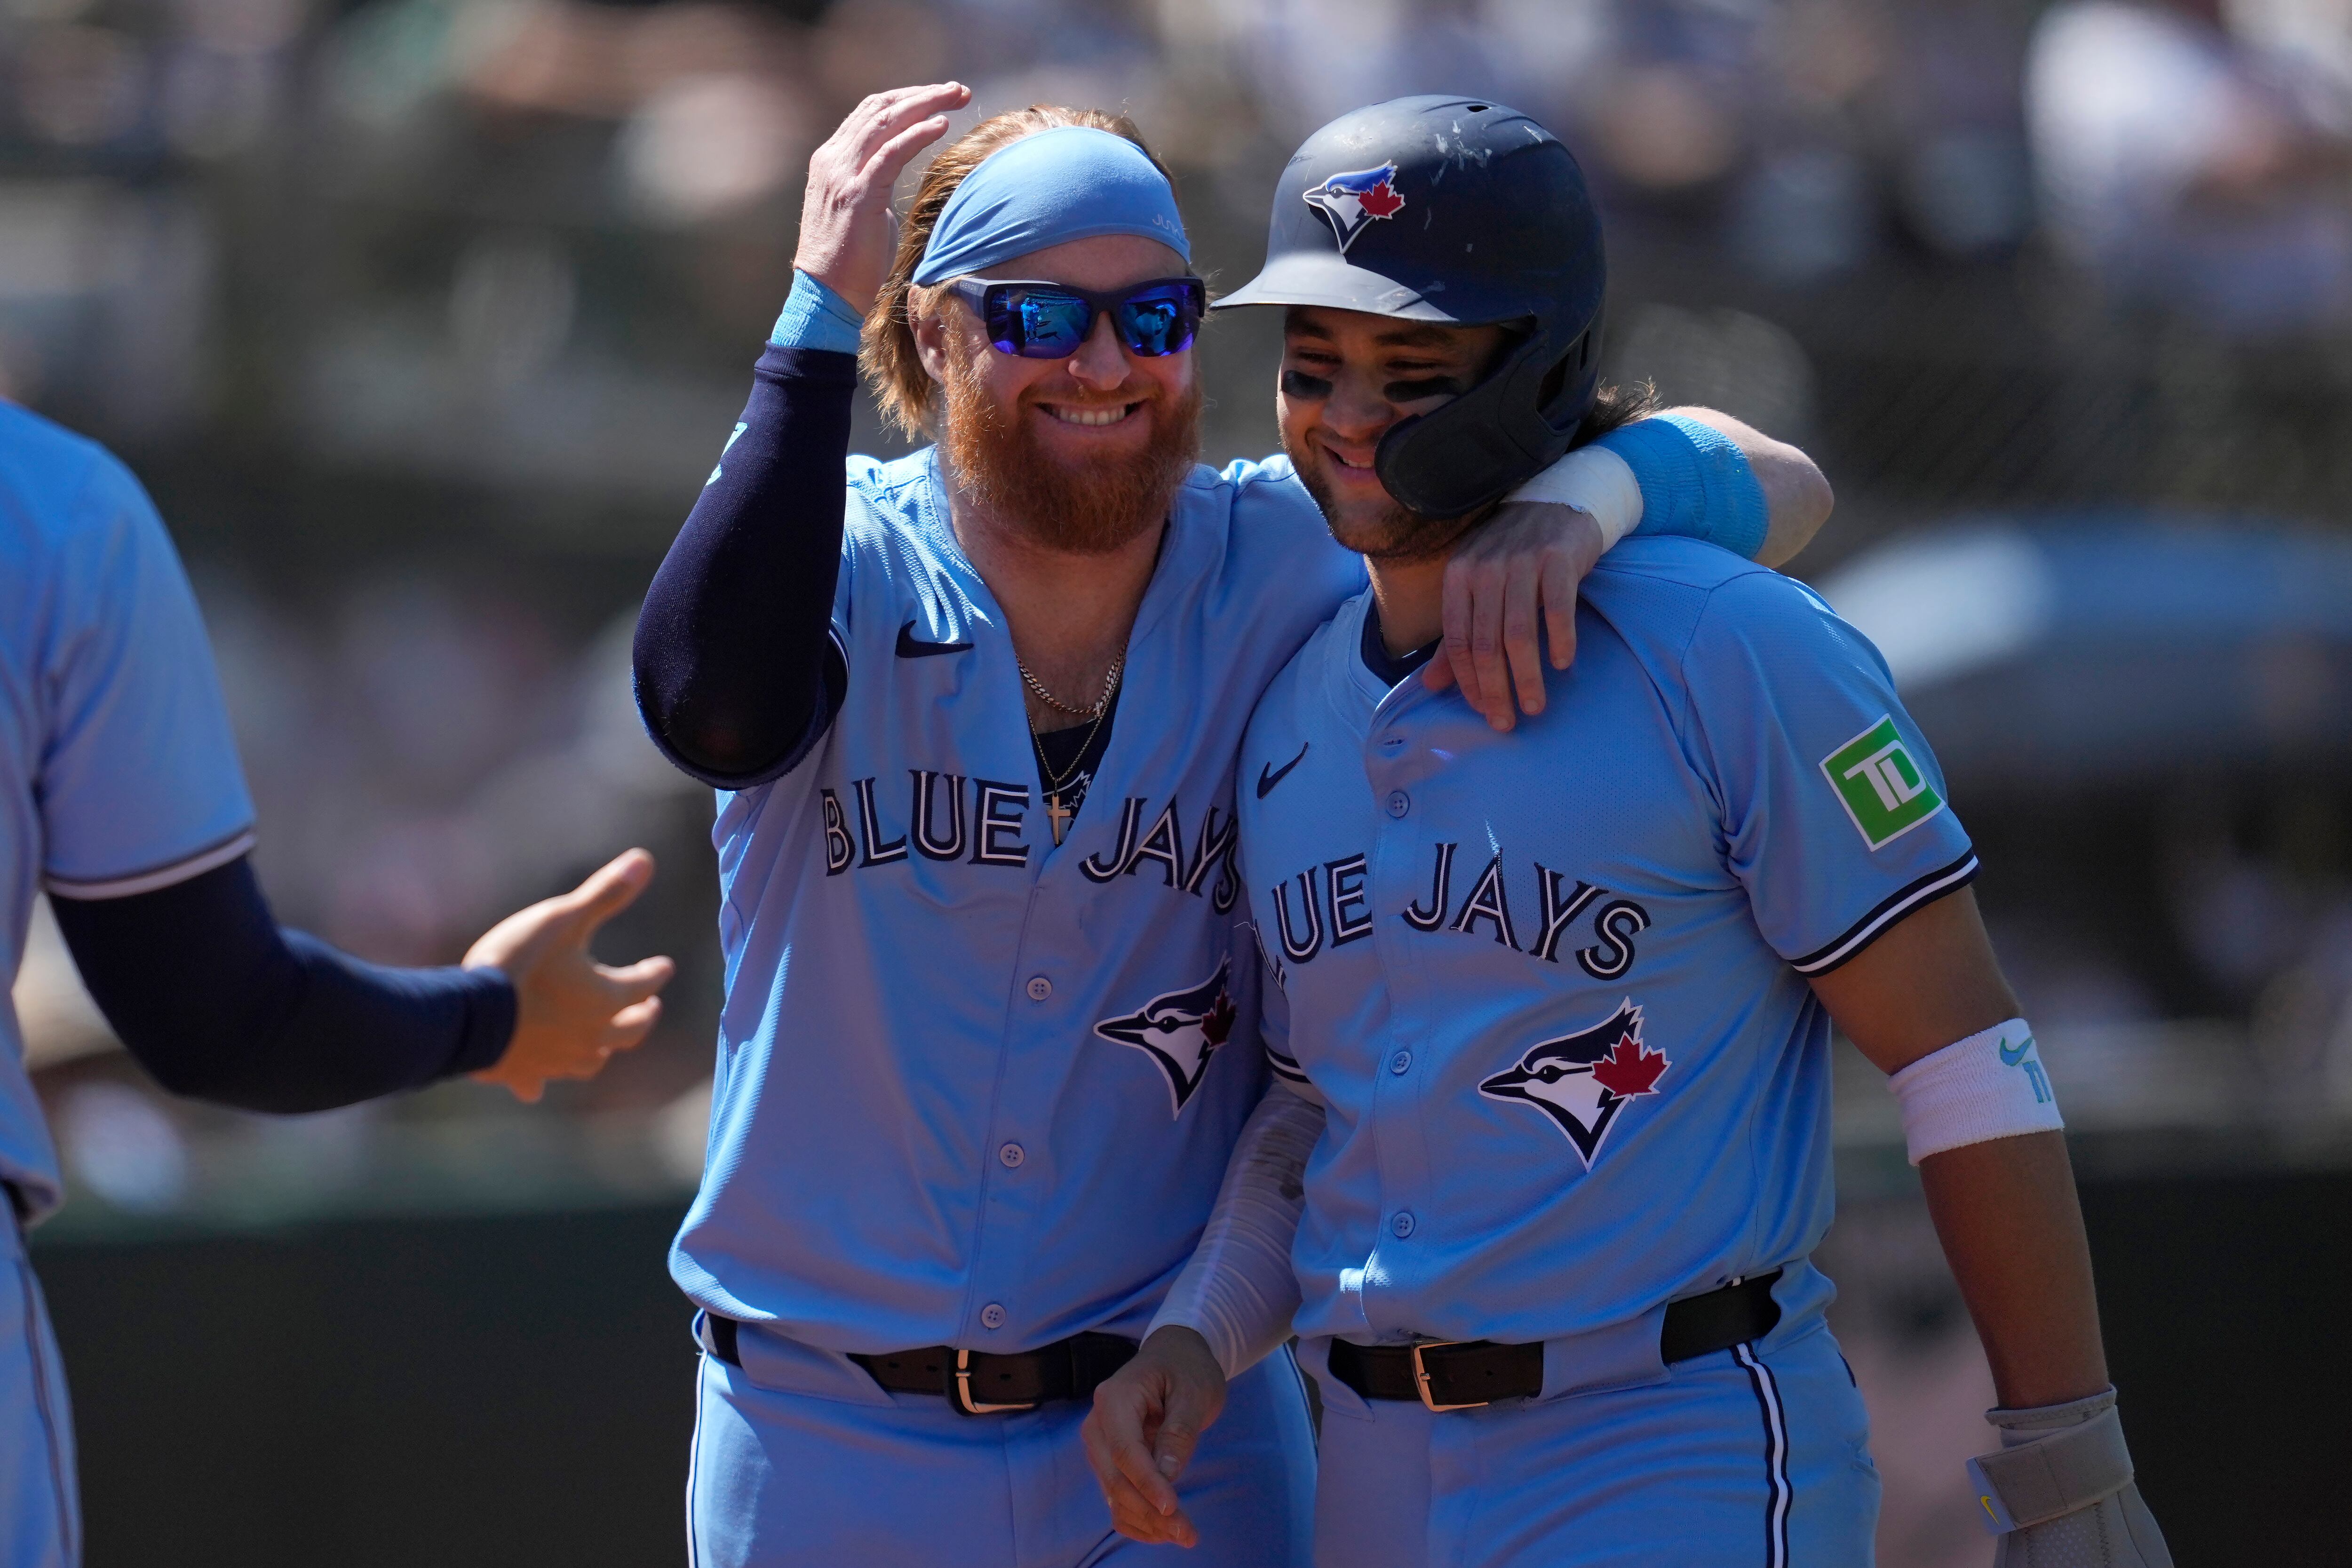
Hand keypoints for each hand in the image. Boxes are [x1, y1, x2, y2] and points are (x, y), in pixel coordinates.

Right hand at [466, 849, 675, 1103]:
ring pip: (591, 1061)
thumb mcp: (564, 917)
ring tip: (603, 1043)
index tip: (664, 966)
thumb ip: (605, 893)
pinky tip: (535, 1090)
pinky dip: (539, 1083)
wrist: (469, 1014)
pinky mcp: (522, 1074)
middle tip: (650, 1009)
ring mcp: (557, 1060)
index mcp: (607, 998)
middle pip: (629, 1032)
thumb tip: (645, 860)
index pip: (644, 984)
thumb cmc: (521, 962)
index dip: (655, 972)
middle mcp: (591, 1035)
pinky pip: (536, 1084)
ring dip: (602, 1050)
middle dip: (642, 1018)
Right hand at [794, 82, 970, 314]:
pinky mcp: (857, 195)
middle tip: (955, 89)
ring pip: (885, 122)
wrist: (825, 296)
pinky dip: (917, 134)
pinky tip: (941, 125)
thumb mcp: (862, 211)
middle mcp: (833, 160)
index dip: (905, 99)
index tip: (937, 97)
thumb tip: (895, 176)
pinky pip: (891, 153)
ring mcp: (842, 175)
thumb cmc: (848, 263)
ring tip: (955, 96)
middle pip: (878, 109)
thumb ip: (874, 186)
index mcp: (831, 161)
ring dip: (924, 104)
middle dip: (920, 94)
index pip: (869, 114)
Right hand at [1081, 1326, 1227, 1548]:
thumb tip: (1166, 1475)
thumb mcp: (1194, 1393)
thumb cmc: (1187, 1369)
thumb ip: (1179, 1432)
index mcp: (1114, 1399)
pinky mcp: (1109, 1459)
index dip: (1148, 1484)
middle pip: (1115, 1478)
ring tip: (1184, 1535)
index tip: (1173, 1509)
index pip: (1126, 1451)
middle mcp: (1098, 1423)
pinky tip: (1163, 1531)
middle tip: (1188, 1534)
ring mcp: (1100, 1443)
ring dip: (1146, 1519)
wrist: (1175, 1355)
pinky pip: (1115, 1496)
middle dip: (1149, 1511)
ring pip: (1114, 1493)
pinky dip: (1136, 1517)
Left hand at [1426, 502, 1603, 730]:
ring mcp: (1522, 562)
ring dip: (1526, 676)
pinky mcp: (1557, 559)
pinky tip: (1563, 664)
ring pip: (1519, 633)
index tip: (1483, 712)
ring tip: (1534, 706)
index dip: (1467, 681)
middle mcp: (1485, 568)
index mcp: (1458, 576)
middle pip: (1486, 643)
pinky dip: (1560, 639)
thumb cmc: (1513, 556)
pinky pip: (1557, 608)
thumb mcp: (1476, 589)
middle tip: (1505, 723)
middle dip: (1494, 689)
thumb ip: (1456, 637)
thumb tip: (1431, 686)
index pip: (1457, 640)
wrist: (1556, 503)